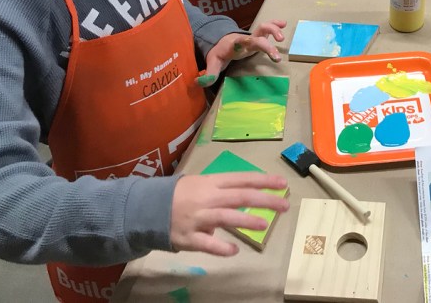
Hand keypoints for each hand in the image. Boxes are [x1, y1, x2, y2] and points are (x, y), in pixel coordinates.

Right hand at [170, 173, 288, 255]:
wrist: (146, 208)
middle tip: (284, 205)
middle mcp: (207, 198)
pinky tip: (234, 251)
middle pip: (240, 196)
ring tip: (265, 224)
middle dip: (264, 200)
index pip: (242, 179)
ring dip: (246, 220)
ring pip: (225, 217)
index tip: (282, 183)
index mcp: (211, 182)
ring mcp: (198, 218)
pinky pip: (207, 244)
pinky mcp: (188, 237)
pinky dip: (221, 248)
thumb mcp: (201, 184)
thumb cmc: (180, 194)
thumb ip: (222, 191)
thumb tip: (242, 201)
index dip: (263, 180)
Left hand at [200, 21, 286, 84]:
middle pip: (256, 37)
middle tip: (276, 56)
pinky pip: (267, 28)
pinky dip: (275, 24)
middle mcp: (245, 39)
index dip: (247, 43)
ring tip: (281, 38)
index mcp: (235, 45)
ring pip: (263, 28)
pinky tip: (283, 24)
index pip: (241, 42)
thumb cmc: (219, 52)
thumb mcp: (213, 62)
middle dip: (266, 45)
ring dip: (273, 30)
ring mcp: (252, 37)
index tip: (254, 47)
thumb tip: (199, 82)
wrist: (220, 41)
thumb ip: (209, 72)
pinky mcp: (258, 37)